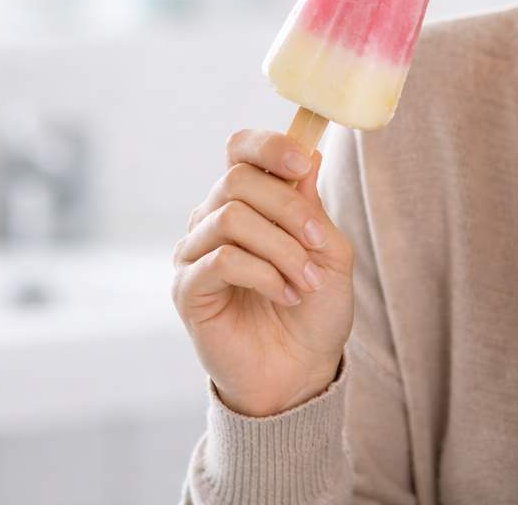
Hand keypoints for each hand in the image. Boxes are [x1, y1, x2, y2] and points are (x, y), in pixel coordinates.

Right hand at [171, 129, 355, 416]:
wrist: (300, 371)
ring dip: (281, 247)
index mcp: (248, 201)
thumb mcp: (329, 251)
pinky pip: (221, 259)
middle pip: (237, 179)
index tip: (304, 163)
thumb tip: (308, 155)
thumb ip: (312, 206)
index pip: (240, 149)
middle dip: (288, 208)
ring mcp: (195, 253)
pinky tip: (284, 294)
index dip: (269, 146)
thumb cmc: (314, 309)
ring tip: (305, 280)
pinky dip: (263, 273)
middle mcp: (213, 219)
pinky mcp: (187, 289)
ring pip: (231, 218)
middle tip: (318, 241)